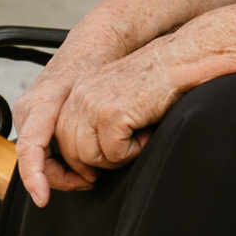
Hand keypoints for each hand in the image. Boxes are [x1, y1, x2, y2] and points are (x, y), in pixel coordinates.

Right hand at [10, 54, 100, 207]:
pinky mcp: (36, 119)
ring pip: (38, 158)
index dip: (34, 177)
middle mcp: (28, 111)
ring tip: (89, 176)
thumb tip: (95, 158)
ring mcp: (29, 115)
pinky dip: (60, 162)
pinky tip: (82, 164)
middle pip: (34, 160)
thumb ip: (90, 121)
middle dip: (60, 178)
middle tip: (90, 182)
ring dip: (61, 172)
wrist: (92, 44)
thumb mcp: (94, 91)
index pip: (29, 149)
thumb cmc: (95, 65)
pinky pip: (41, 150)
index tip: (42, 199)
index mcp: (39, 104)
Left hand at [54, 51, 183, 177]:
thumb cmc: (152, 83)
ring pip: (90, 156)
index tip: (91, 171)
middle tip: (121, 158)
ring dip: (116, 158)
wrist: (173, 63)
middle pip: (71, 150)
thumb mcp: (112, 98)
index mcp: (78, 93)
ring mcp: (94, 105)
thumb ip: (94, 120)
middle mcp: (80, 97)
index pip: (61, 136)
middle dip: (96, 164)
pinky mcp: (113, 114)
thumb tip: (86, 158)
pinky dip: (133, 152)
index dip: (77, 159)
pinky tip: (145, 134)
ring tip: (136, 141)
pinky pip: (114, 153)